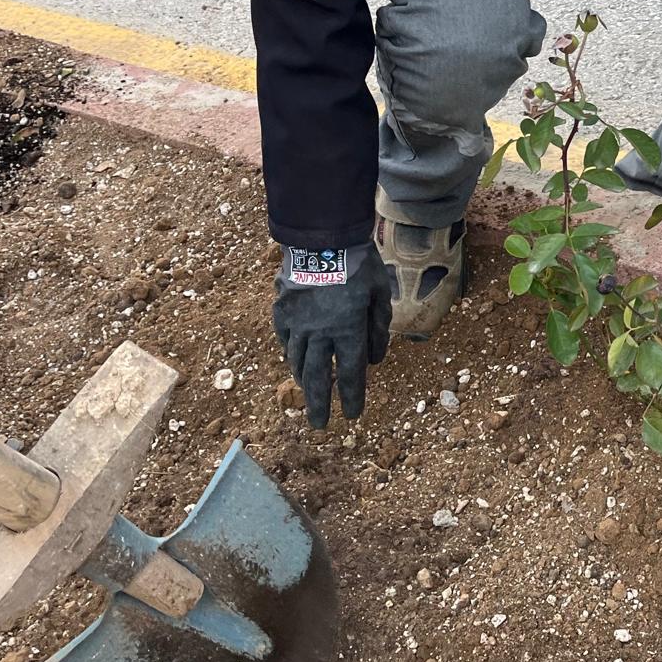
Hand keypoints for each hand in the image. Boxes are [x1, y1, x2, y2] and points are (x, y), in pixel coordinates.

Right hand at [272, 242, 391, 427]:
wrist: (322, 236)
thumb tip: (374, 360)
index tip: (352, 415)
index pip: (350, 374)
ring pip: (298, 363)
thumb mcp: (380, 294)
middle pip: (318, 378)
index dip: (352, 398)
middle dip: (319, 405)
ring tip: (308, 394)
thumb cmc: (359, 263)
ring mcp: (297, 324)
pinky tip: (294, 362)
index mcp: (348, 331)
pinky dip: (291, 356)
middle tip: (320, 425)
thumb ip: (378, 328)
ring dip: (304, 382)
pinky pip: (286, 342)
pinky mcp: (282, 312)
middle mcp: (320, 334)